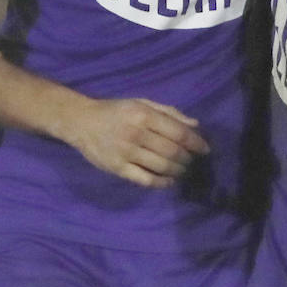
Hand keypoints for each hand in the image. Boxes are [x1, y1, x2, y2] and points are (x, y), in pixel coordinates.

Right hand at [61, 96, 209, 187]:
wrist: (81, 122)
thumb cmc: (115, 111)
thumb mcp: (142, 103)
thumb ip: (169, 113)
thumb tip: (195, 124)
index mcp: (144, 115)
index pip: (178, 132)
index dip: (196, 143)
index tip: (205, 149)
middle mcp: (136, 134)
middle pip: (172, 152)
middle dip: (188, 158)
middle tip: (192, 160)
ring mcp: (126, 153)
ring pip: (162, 167)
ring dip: (178, 171)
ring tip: (182, 170)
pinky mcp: (118, 169)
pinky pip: (146, 180)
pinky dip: (162, 183)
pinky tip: (170, 181)